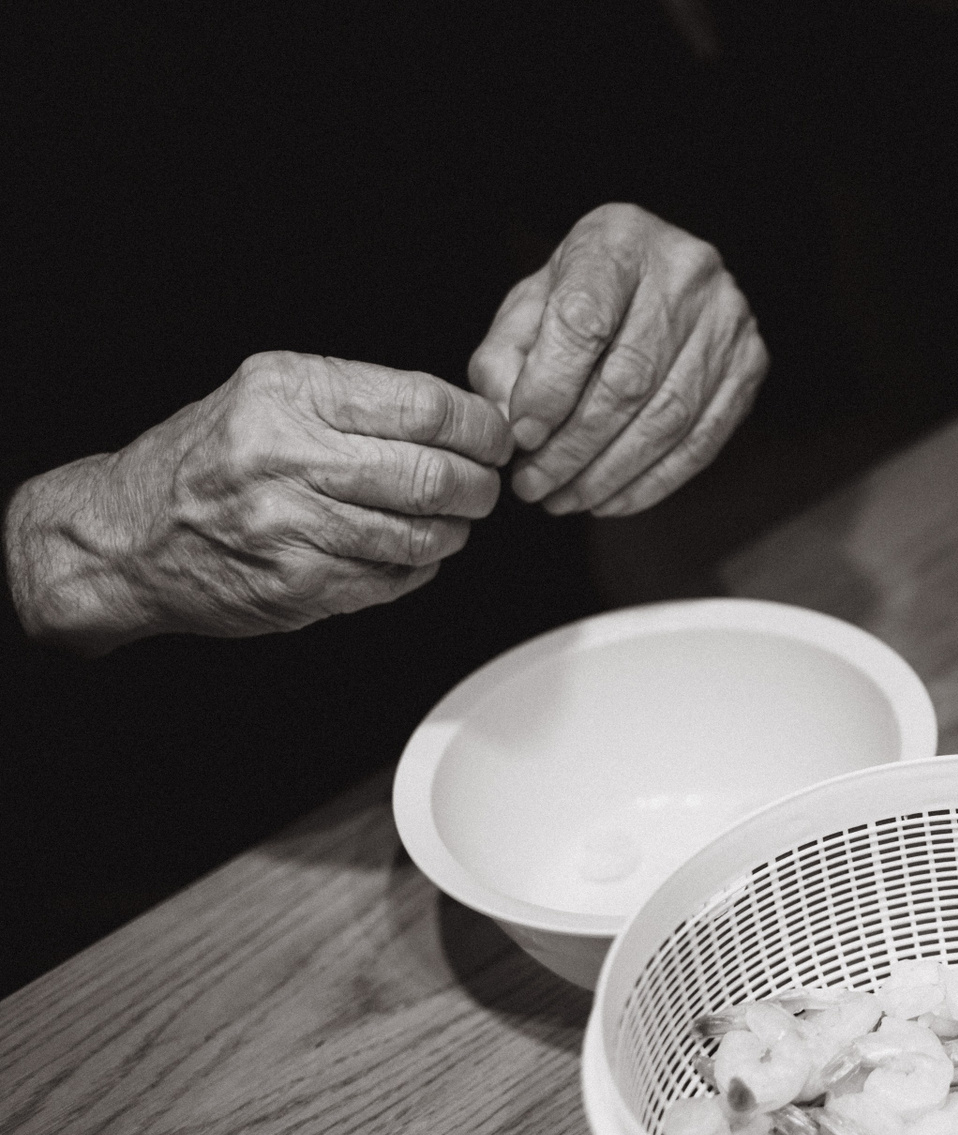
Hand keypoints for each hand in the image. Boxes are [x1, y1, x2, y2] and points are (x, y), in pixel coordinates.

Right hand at [4, 352, 508, 652]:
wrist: (126, 535)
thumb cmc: (210, 460)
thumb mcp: (270, 395)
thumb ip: (359, 399)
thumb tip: (463, 416)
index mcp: (290, 392)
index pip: (426, 405)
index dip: (481, 427)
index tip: (495, 439)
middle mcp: (287, 454)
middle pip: (433, 474)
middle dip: (480, 487)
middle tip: (485, 488)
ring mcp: (291, 525)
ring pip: (421, 534)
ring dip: (453, 532)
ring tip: (449, 522)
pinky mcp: (297, 584)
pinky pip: (392, 579)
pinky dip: (417, 569)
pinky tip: (406, 554)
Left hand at [468, 203, 767, 516]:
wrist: (659, 273)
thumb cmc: (587, 294)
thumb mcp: (529, 306)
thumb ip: (505, 360)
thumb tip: (510, 426)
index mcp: (619, 240)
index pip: (584, 321)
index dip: (549, 389)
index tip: (521, 436)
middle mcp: (685, 273)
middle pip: (629, 379)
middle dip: (574, 446)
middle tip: (534, 485)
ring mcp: (728, 320)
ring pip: (667, 418)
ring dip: (609, 473)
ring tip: (565, 499)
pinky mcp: (750, 363)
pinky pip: (701, 440)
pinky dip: (652, 481)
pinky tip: (611, 499)